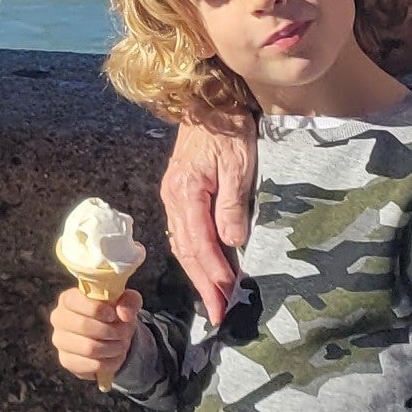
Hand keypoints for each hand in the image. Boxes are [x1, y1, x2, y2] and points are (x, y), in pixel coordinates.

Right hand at [49, 286, 139, 383]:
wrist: (109, 338)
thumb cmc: (114, 314)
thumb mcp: (127, 301)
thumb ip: (129, 301)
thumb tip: (124, 314)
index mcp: (68, 299)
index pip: (74, 301)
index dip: (96, 309)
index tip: (112, 315)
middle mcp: (58, 318)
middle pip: (83, 326)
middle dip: (110, 331)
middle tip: (123, 332)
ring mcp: (60, 341)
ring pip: (89, 348)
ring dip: (112, 347)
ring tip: (121, 344)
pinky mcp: (66, 361)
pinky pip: (91, 365)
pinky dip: (108, 363)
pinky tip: (113, 356)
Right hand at [160, 116, 255, 328]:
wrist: (207, 96)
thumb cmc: (228, 126)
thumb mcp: (238, 163)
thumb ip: (232, 205)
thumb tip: (232, 244)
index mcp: (185, 192)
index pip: (199, 244)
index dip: (214, 273)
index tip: (227, 296)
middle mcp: (173, 198)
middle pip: (186, 251)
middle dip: (203, 285)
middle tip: (218, 314)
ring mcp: (173, 196)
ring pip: (183, 245)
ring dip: (198, 274)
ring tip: (212, 300)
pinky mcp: (179, 192)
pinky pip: (184, 233)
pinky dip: (195, 256)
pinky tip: (204, 268)